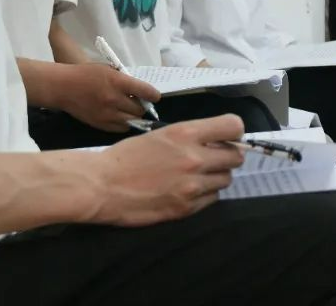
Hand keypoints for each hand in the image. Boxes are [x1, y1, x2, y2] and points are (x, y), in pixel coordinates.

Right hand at [57, 62, 161, 131]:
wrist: (62, 87)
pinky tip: (122, 118)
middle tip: (140, 103)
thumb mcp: (108, 69)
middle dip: (142, 106)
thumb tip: (138, 90)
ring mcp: (107, 114)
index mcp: (118, 82)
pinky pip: (121, 128)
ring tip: (131, 111)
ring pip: (132, 121)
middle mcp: (114, 99)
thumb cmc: (86, 74)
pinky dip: (125, 124)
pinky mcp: (100, 124)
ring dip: (134, 116)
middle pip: (140, 109)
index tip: (155, 97)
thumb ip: (124, 79)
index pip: (145, 91)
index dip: (153, 95)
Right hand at [90, 115, 244, 225]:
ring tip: (195, 176)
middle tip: (213, 158)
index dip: (233, 132)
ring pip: (225, 180)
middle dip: (227, 156)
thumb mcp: (160, 135)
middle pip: (235, 157)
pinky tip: (186, 191)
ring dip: (215, 177)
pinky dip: (204, 195)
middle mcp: (194, 158)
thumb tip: (216, 140)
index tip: (227, 137)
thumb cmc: (126, 156)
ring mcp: (192, 186)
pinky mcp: (186, 208)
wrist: (100, 186)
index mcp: (186, 134)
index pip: (233, 126)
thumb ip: (191, 136)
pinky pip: (211, 199)